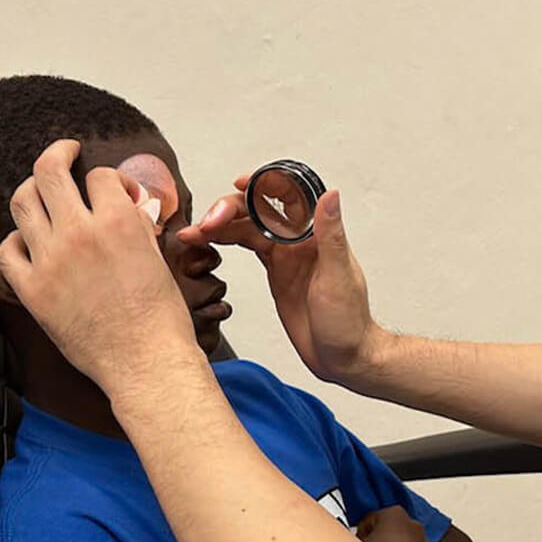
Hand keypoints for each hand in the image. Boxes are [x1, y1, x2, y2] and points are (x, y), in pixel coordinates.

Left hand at [0, 139, 201, 394]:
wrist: (146, 362)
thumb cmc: (159, 318)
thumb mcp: (157, 257)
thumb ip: (136, 225)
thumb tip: (126, 206)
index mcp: (118, 222)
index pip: (101, 176)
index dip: (112, 180)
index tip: (117, 191)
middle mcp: (79, 234)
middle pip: (50, 171)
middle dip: (58, 153)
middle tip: (65, 152)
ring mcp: (50, 260)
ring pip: (23, 202)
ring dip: (33, 190)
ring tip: (42, 191)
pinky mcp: (32, 289)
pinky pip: (7, 249)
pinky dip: (16, 239)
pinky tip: (29, 240)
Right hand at [177, 177, 387, 384]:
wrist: (343, 357)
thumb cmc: (348, 321)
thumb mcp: (338, 277)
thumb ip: (331, 234)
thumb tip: (331, 195)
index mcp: (317, 234)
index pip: (288, 195)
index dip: (262, 184)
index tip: (238, 184)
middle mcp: (300, 239)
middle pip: (258, 209)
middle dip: (229, 210)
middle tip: (206, 224)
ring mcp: (285, 254)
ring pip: (247, 226)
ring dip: (219, 225)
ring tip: (192, 234)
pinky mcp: (274, 271)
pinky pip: (246, 246)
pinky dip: (223, 242)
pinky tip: (203, 244)